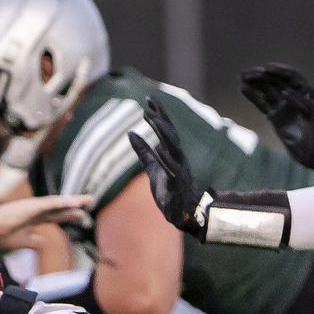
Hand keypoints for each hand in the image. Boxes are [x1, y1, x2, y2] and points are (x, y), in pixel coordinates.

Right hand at [0, 193, 93, 248]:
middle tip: (91, 202)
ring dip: (74, 201)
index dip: (67, 215)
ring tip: (90, 199)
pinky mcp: (31, 206)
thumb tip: (42, 243)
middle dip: (75, 207)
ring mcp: (33, 207)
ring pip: (59, 203)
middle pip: (60, 207)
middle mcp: (34, 211)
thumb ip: (32, 241)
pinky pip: (52, 203)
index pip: (54, 216)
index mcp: (32, 219)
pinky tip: (77, 203)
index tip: (80, 216)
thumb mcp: (21, 241)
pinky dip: (65, 202)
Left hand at [130, 99, 209, 238]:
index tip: (150, 99)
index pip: (166, 131)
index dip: (159, 115)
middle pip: (171, 135)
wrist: (183, 215)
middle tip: (150, 105)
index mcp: (174, 155)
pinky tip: (158, 147)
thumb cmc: (169, 192)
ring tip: (152, 119)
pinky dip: (166, 158)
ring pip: (173, 148)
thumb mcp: (153, 168)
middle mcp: (179, 159)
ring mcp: (180, 171)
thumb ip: (143, 151)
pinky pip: (172, 169)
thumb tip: (130, 133)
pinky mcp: (178, 184)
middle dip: (161, 119)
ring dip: (163, 133)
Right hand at [241, 63, 313, 173]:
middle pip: (276, 81)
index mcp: (306, 92)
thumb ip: (301, 101)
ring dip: (255, 83)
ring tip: (242, 76)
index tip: (266, 69)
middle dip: (262, 75)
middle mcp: (294, 97)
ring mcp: (284, 107)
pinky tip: (243, 88)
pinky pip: (262, 104)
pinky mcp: (276, 118)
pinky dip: (253, 96)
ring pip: (267, 91)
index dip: (278, 70)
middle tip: (248, 73)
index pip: (290, 76)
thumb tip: (284, 92)